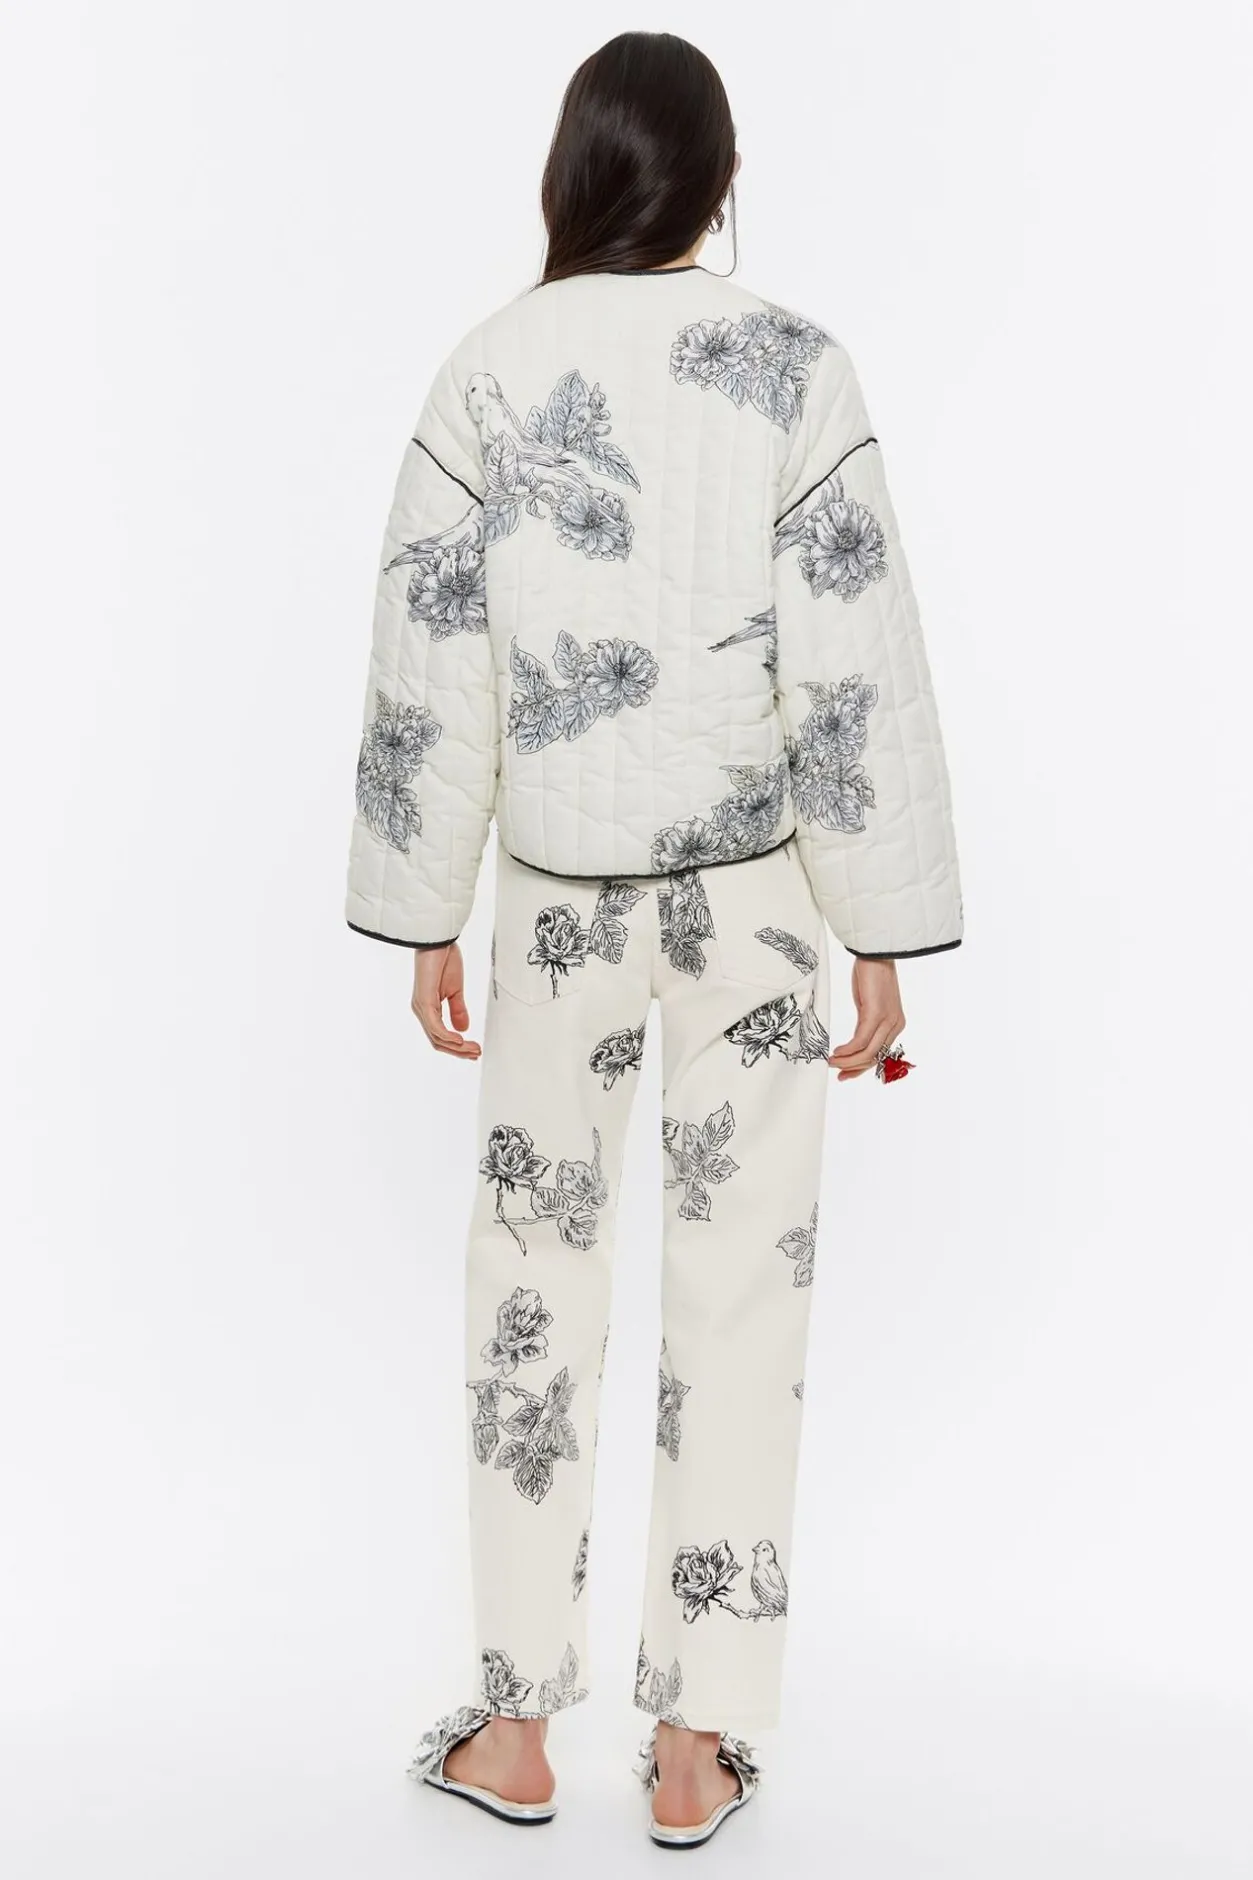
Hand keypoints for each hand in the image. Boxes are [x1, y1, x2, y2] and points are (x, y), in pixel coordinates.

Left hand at [410, 943, 480, 1058]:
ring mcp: (421, 1008)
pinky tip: (460, 1040)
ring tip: (473, 1050)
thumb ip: (457, 1010)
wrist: (437, 939)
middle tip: (477, 1054)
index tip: (474, 1050)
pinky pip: (435, 1027)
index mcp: (429, 1008)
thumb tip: (463, 1029)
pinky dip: (448, 1037)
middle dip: (459, 1051)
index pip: (441, 1036)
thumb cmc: (443, 958)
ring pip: (437, 1038)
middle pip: (438, 1042)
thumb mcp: (455, 990)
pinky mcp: (424, 1002)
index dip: (457, 1047)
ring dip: (457, 1047)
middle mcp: (422, 1010)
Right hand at [828, 958, 904, 1081]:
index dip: (861, 1067)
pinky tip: (836, 1052)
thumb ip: (865, 1024)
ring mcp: (886, 1021)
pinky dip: (847, 1050)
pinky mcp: (875, 1014)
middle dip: (853, 1069)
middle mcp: (894, 1025)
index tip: (844, 1074)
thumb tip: (854, 1044)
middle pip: (874, 1058)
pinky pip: (860, 1041)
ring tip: (831, 1062)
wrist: (875, 953)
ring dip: (848, 1062)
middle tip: (837, 1074)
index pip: (879, 1054)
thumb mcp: (868, 1005)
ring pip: (868, 1053)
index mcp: (895, 1024)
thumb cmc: (870, 975)